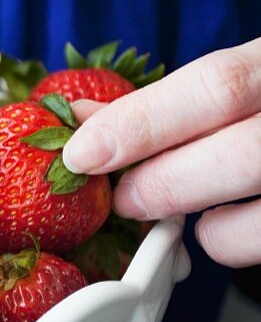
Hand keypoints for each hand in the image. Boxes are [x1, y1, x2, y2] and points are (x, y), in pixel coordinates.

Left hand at [61, 38, 260, 267]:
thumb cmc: (259, 106)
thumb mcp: (231, 81)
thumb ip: (164, 101)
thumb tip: (79, 119)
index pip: (215, 85)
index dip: (141, 122)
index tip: (82, 152)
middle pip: (240, 153)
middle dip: (164, 182)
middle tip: (122, 200)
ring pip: (259, 218)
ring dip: (203, 223)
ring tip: (177, 213)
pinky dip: (232, 241)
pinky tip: (224, 222)